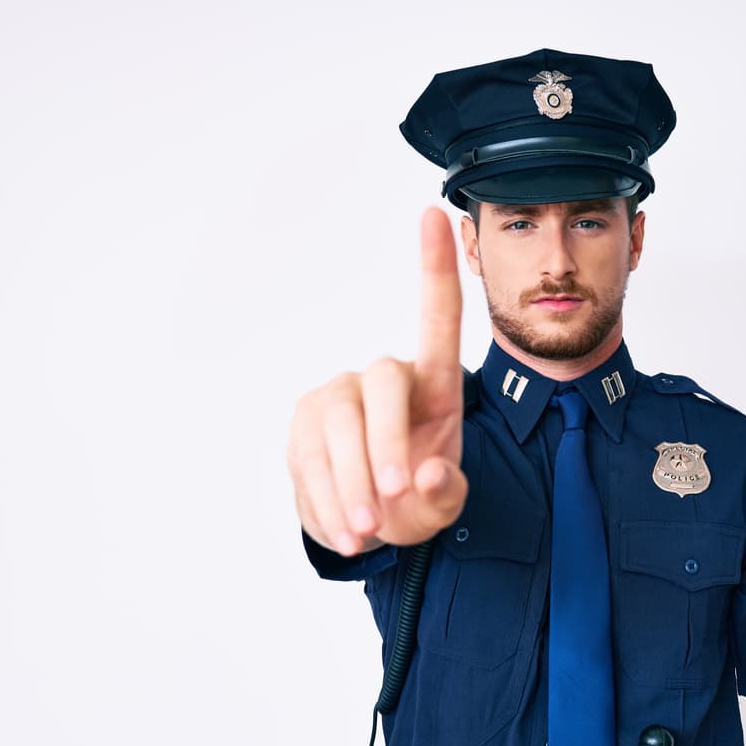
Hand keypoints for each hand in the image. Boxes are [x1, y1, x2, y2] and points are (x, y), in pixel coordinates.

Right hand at [287, 208, 467, 555]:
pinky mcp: (301, 426)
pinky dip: (327, 501)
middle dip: (386, 444)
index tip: (436, 215)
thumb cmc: (415, 499)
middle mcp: (382, 379)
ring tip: (368, 529)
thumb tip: (426, 474)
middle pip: (380, 383)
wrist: (368, 527)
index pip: (437, 318)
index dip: (435, 267)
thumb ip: (444, 493)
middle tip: (394, 498)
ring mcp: (336, 398)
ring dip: (351, 481)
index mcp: (433, 385)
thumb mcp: (442, 504)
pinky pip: (309, 459)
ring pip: (336, 423)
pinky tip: (346, 530)